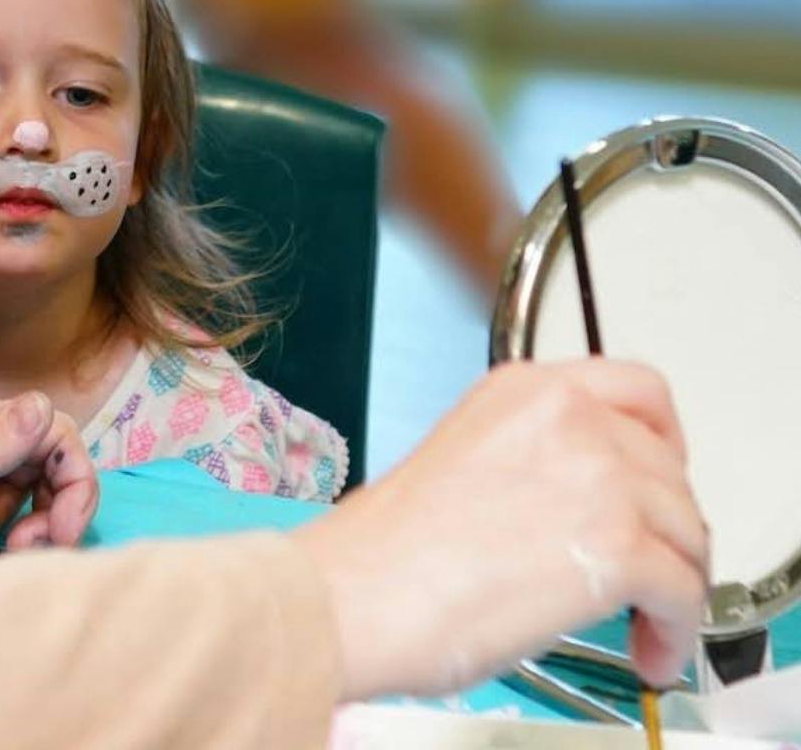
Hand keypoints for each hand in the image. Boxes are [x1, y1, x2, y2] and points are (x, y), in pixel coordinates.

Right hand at [290, 360, 707, 698]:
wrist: (354, 592)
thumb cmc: (383, 550)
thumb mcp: (464, 458)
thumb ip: (535, 459)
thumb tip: (584, 506)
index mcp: (523, 390)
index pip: (639, 390)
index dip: (664, 442)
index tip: (661, 477)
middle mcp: (568, 418)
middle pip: (671, 471)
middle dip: (667, 527)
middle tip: (649, 567)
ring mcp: (598, 477)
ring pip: (687, 532)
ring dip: (677, 584)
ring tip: (646, 623)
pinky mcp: (616, 546)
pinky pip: (684, 593)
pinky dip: (678, 631)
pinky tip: (650, 651)